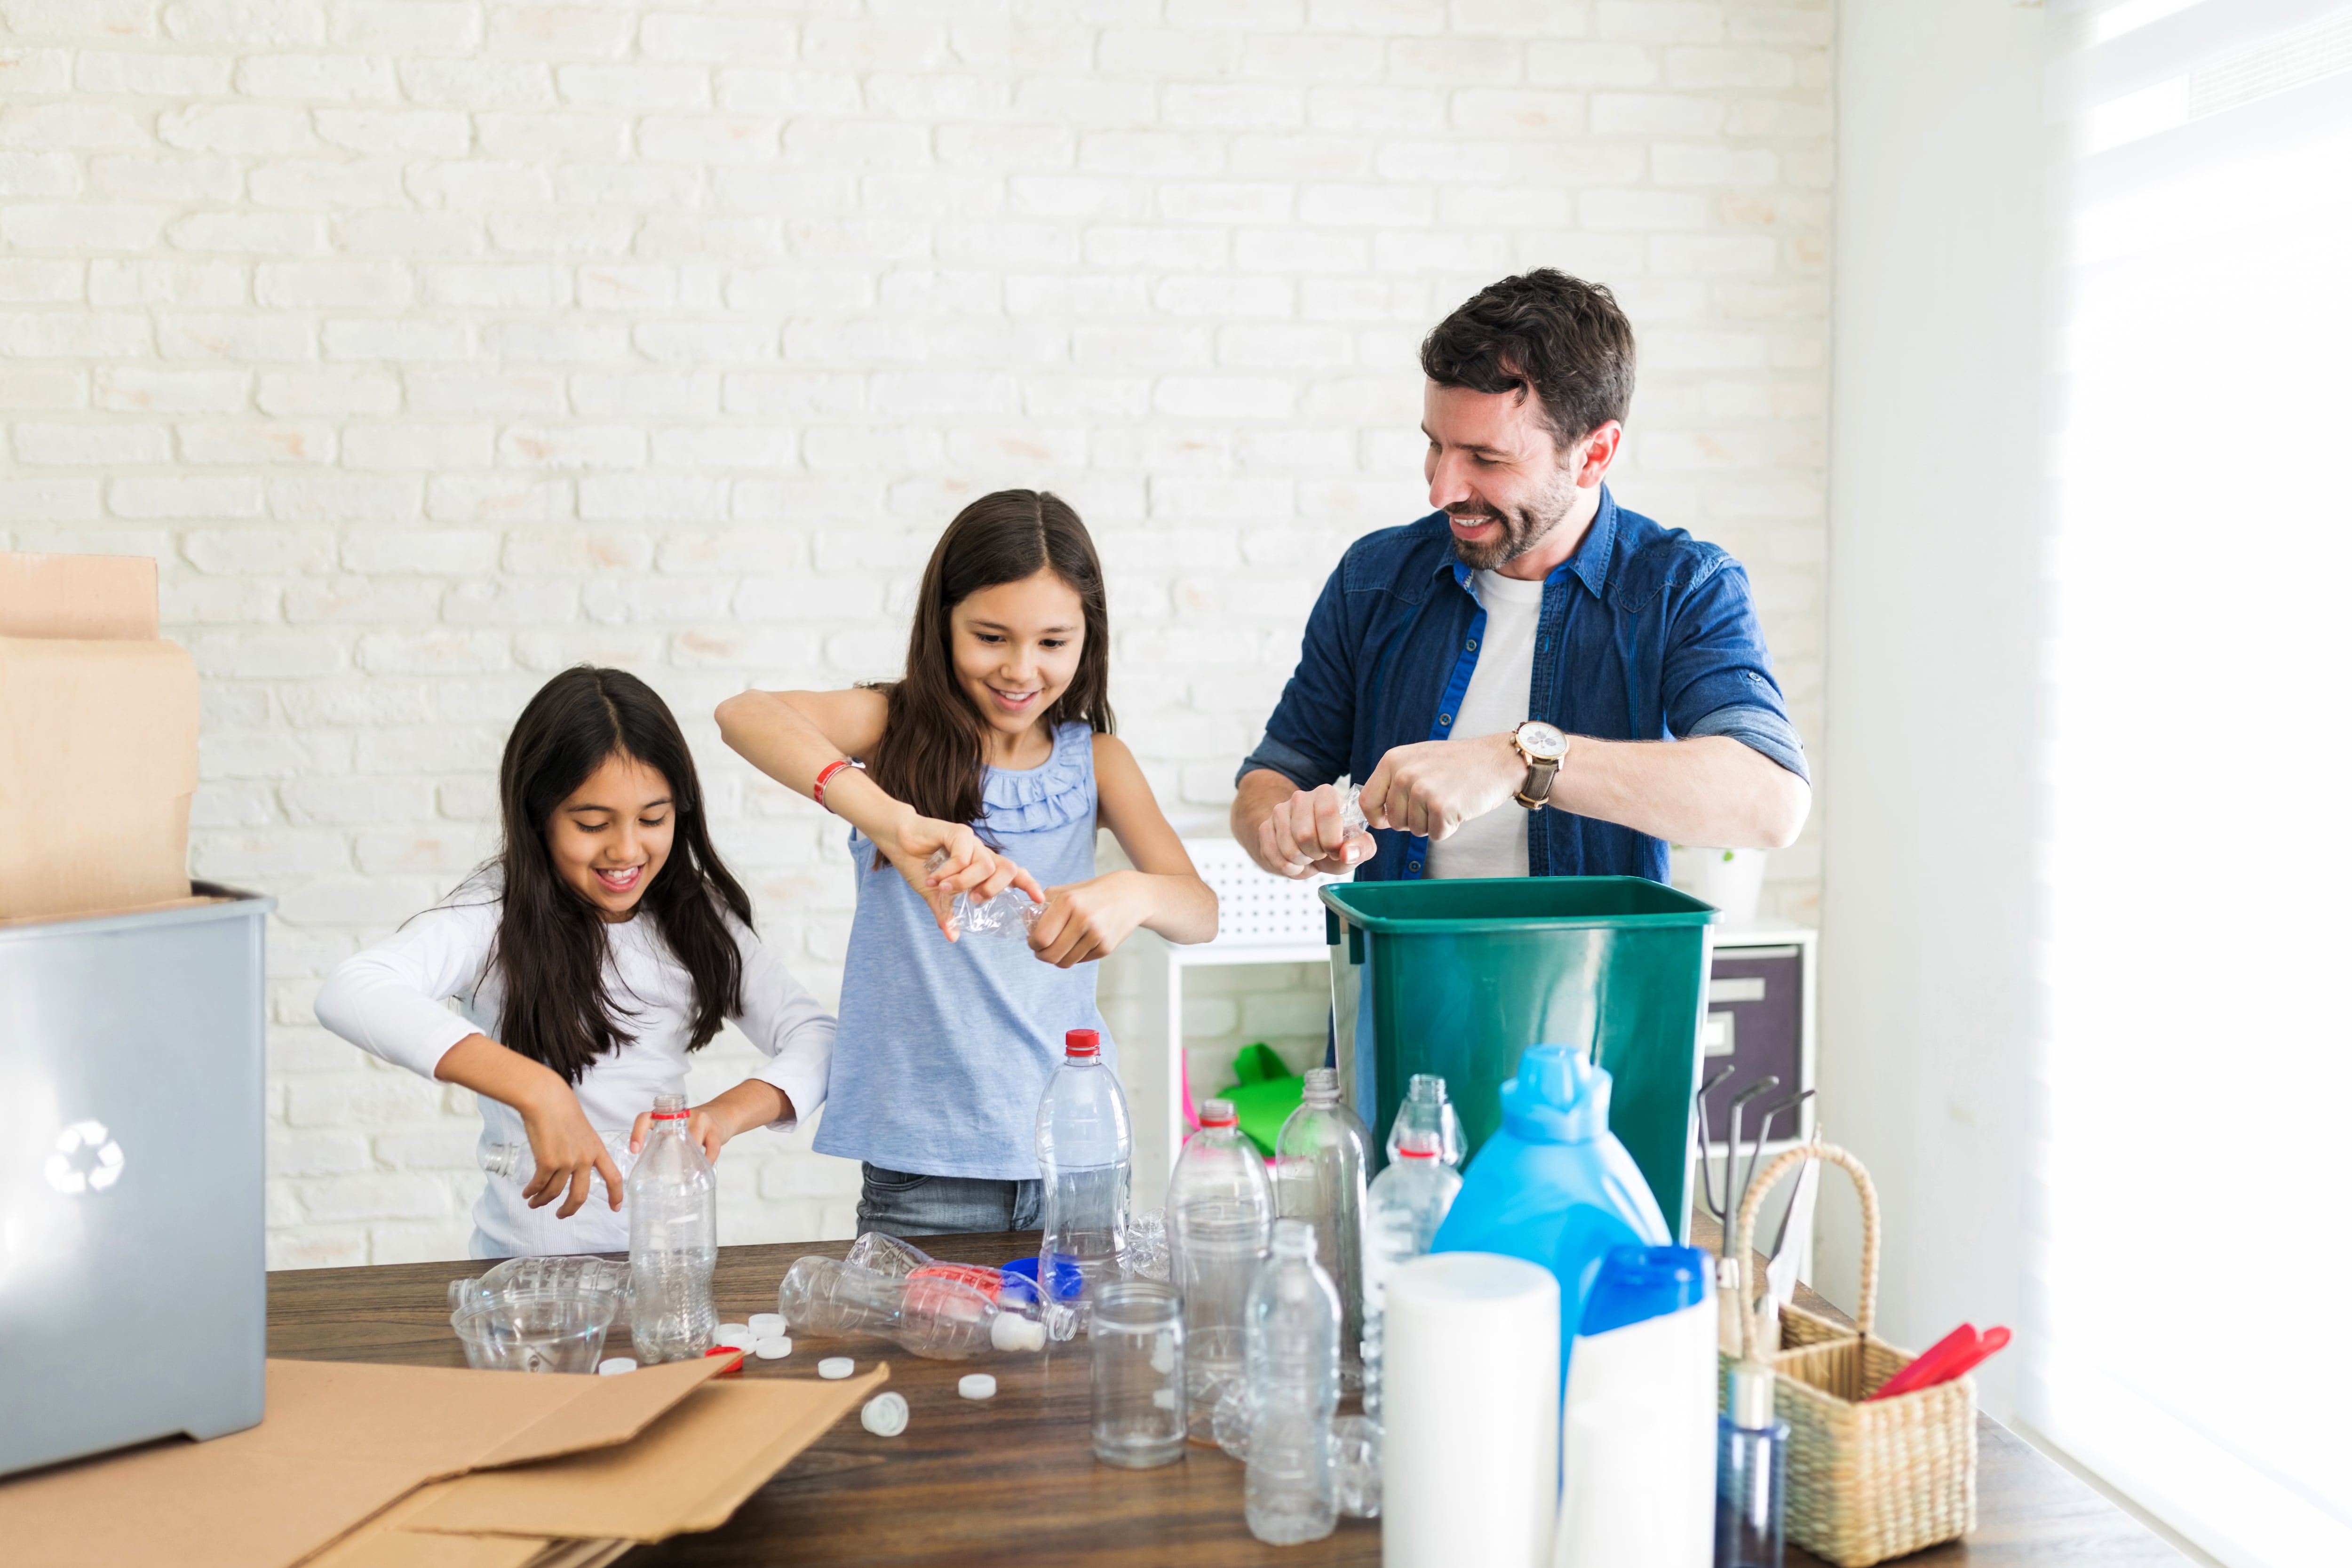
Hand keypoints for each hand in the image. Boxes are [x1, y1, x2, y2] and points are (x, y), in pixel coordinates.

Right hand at [515, 1080, 624, 1218]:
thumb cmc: (561, 1108)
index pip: (613, 1177)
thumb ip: (581, 1149)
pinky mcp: (547, 1162)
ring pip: (554, 1192)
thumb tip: (571, 1166)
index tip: (616, 1208)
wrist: (545, 1098)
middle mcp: (584, 1158)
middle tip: (562, 1215)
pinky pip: (539, 1185)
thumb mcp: (581, 1129)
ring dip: (542, 1201)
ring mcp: (566, 1161)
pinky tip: (527, 1193)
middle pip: (580, 1195)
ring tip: (534, 1202)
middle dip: (570, 1209)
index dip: (616, 1194)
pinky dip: (532, 1192)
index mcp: (596, 1149)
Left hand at [628, 1080, 791, 1165]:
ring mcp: (699, 1120)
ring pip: (692, 1142)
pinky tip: (705, 1168)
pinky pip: (711, 1149)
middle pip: (670, 1132)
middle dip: (667, 1153)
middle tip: (664, 1174)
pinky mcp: (715, 1129)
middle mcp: (681, 1116)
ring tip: (686, 1178)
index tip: (634, 1150)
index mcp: (667, 1117)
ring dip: (689, 1161)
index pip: (645, 1119)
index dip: (637, 1133)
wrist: (724, 1114)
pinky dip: (707, 1162)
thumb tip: (649, 1174)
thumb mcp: (678, 1131)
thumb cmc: (695, 1128)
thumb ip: (665, 1145)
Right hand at [878, 812, 1045, 940]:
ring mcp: (972, 843)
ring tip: (944, 889)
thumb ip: (946, 914)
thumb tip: (952, 938)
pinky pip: (964, 856)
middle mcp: (982, 854)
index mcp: (983, 868)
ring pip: (986, 865)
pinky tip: (935, 877)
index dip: (1028, 885)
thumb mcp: (936, 895)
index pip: (1014, 874)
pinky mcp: (959, 833)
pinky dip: (951, 871)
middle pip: (1009, 868)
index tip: (1038, 900)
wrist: (899, 842)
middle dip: (994, 889)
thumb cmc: (921, 865)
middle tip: (974, 900)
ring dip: (965, 882)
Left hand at [1026, 872, 1150, 967]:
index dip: (1032, 943)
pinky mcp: (1106, 948)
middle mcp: (1083, 919)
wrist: (1131, 895)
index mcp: (1069, 902)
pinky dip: (1074, 956)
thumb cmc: (1093, 892)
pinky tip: (1077, 943)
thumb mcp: (1067, 890)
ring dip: (1057, 958)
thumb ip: (1043, 905)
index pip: (1040, 938)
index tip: (1033, 940)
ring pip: (1065, 962)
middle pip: (1050, 955)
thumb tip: (1025, 922)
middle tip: (1041, 949)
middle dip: (1041, 955)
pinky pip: (1080, 961)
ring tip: (1059, 947)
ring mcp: (1097, 935)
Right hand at [1255, 783, 1375, 879]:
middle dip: (1315, 854)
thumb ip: (1362, 848)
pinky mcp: (1264, 826)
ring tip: (1307, 856)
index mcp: (1326, 794)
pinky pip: (1272, 855)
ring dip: (1300, 862)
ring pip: (1288, 848)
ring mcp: (1279, 811)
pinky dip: (1286, 866)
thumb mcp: (1356, 846)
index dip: (1332, 842)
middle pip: (1304, 835)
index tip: (1336, 851)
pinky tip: (1294, 860)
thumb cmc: (1334, 843)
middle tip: (1319, 854)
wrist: (1306, 847)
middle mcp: (1300, 797)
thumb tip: (1345, 853)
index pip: (1327, 814)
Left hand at [1358, 733, 1524, 840]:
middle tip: (1435, 801)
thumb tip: (1375, 814)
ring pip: (1414, 830)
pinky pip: (1436, 835)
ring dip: (1431, 824)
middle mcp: (1404, 774)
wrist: (1497, 759)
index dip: (1378, 817)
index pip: (1367, 801)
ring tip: (1449, 800)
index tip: (1389, 821)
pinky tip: (1459, 807)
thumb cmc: (1459, 762)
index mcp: (1393, 760)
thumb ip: (1394, 781)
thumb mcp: (1418, 759)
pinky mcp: (1441, 807)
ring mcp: (1422, 790)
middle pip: (1393, 821)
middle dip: (1412, 820)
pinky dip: (1448, 828)